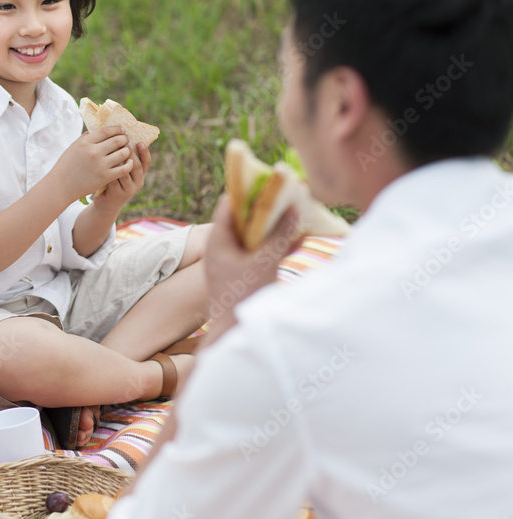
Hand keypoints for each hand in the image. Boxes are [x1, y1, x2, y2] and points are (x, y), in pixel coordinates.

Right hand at [51, 127, 132, 201]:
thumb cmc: (65, 166)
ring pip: (123, 153)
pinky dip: (129, 165)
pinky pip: (123, 169)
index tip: (122, 130)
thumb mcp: (72, 148)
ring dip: (127, 151)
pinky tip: (130, 164)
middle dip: (124, 139)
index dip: (117, 129)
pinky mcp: (105, 177)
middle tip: (127, 140)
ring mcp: (100, 164)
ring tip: (127, 152)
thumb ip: (84, 138)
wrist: (61, 186)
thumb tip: (95, 131)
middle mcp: (94, 151)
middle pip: (117, 140)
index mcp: (85, 142)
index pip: (106, 131)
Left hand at [92, 141, 150, 210]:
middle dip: (129, 154)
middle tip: (122, 144)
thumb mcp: (121, 171)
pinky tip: (102, 163)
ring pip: (125, 172)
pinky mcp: (119, 194)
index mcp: (140, 174)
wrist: (106, 204)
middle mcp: (138, 182)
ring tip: (110, 151)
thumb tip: (120, 136)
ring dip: (118, 161)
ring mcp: (129, 189)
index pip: (146, 161)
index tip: (139, 142)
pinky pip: (114, 179)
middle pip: (136, 165)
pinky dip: (108, 170)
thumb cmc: (113, 182)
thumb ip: (123, 158)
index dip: (144, 151)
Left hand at [202, 195, 303, 339]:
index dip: (248, 190)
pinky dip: (276, 245)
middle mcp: (221, 249)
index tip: (271, 181)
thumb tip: (293, 209)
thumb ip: (279, 235)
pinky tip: (299, 240)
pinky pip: (260, 252)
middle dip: (267, 208)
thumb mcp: (265, 263)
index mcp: (217, 241)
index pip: (229, 205)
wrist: (234, 336)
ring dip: (275, 227)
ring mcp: (232, 262)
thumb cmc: (244, 298)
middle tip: (291, 196)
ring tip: (299, 214)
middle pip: (243, 219)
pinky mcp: (243, 274)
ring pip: (254, 236)